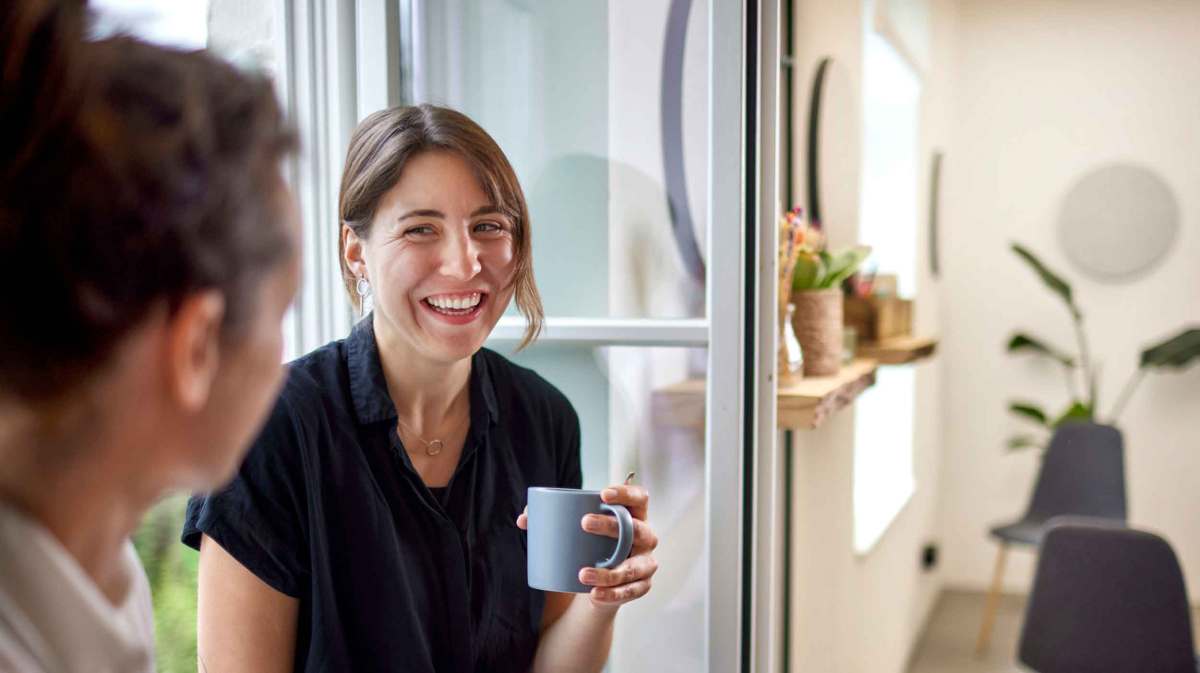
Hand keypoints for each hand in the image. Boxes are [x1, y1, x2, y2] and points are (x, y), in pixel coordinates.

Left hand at [513, 486, 659, 609]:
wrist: (595, 583)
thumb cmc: (588, 546)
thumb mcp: (575, 532)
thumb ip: (550, 521)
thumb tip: (524, 519)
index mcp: (634, 516)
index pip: (640, 498)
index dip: (626, 493)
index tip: (602, 494)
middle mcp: (646, 537)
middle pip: (637, 530)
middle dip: (612, 526)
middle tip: (584, 523)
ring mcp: (646, 563)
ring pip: (634, 567)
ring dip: (610, 571)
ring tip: (582, 573)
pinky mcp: (641, 586)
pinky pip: (630, 591)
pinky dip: (611, 594)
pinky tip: (594, 593)